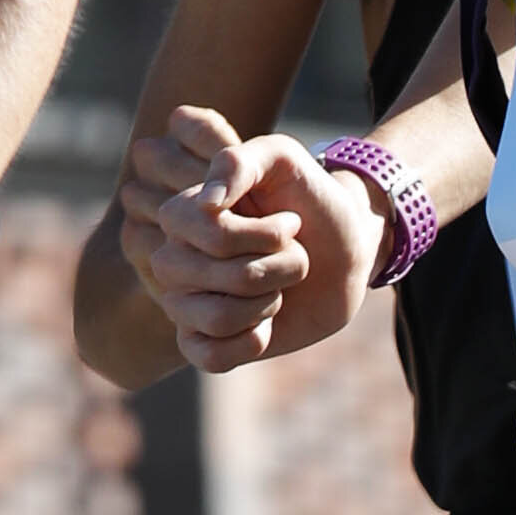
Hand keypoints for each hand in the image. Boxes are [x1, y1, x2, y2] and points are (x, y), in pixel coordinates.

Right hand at [119, 105, 384, 371]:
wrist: (342, 250)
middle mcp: (173, 258)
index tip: (290, 222)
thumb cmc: (309, 198)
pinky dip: (251, 341)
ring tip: (281, 284)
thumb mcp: (283, 158)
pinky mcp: (203, 341)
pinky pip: (210, 357)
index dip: (264, 235)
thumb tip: (205, 203)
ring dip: (270, 301)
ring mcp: (184, 303)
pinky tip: (265, 324)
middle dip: (276, 266)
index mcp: (181, 214)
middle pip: (218, 276)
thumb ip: (239, 162)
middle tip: (292, 254)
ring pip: (218, 319)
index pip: (212, 234)